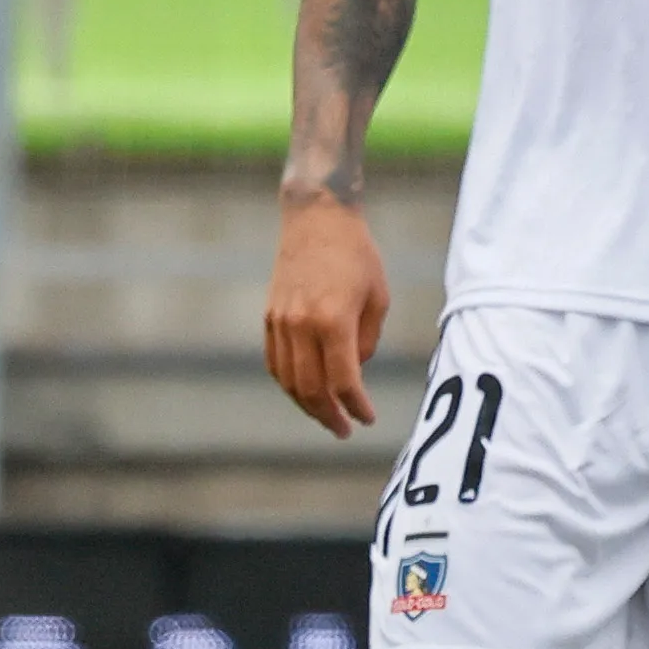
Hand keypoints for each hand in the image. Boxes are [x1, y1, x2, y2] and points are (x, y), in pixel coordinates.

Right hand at [263, 196, 391, 432]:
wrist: (317, 218)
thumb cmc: (356, 255)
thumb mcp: (378, 298)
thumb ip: (367, 341)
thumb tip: (353, 371)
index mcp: (333, 320)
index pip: (343, 380)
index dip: (357, 406)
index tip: (368, 419)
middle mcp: (301, 325)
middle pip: (311, 389)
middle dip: (329, 415)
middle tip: (345, 429)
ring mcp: (280, 322)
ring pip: (288, 381)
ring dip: (307, 405)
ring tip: (326, 416)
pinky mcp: (269, 317)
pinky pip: (275, 363)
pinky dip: (288, 383)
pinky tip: (304, 391)